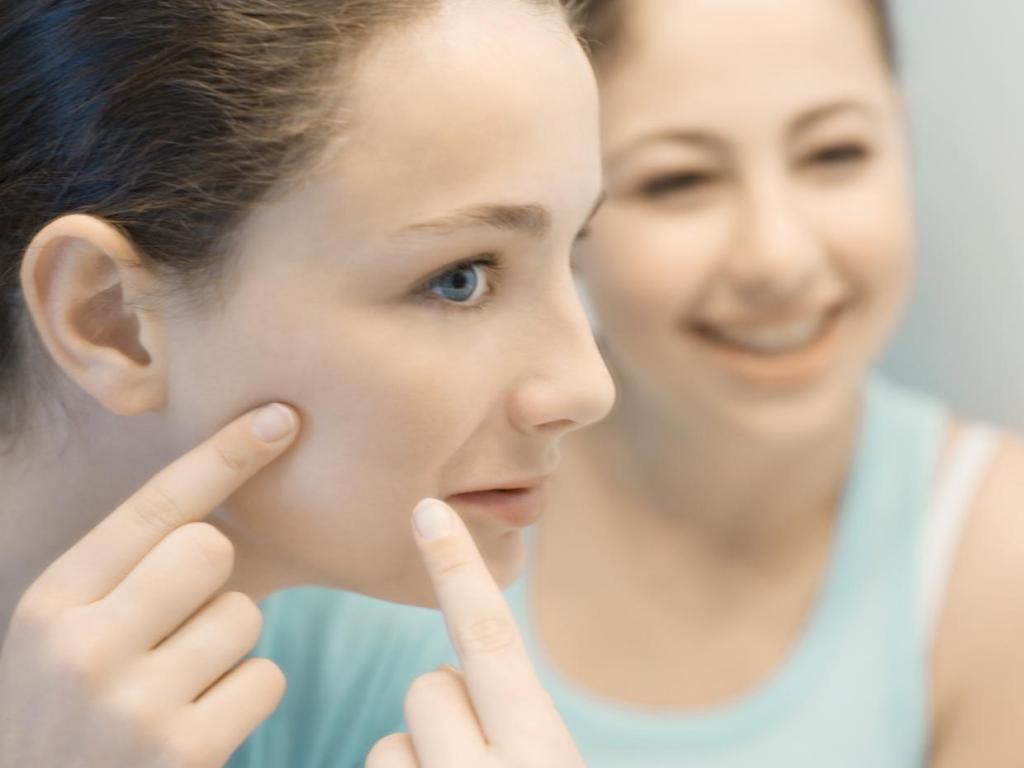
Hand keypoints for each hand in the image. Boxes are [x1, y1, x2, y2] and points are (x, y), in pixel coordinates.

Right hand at [0, 403, 299, 767]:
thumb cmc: (69, 710)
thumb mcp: (64, 631)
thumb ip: (124, 568)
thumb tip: (223, 488)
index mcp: (53, 603)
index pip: (153, 507)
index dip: (222, 456)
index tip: (279, 417)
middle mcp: (83, 648)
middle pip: (210, 549)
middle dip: (212, 578)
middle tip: (178, 622)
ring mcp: (134, 705)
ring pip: (244, 617)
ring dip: (228, 646)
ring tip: (177, 684)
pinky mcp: (184, 753)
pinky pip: (266, 678)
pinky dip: (245, 694)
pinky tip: (199, 722)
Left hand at [367, 498, 585, 767]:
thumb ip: (518, 725)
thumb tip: (454, 676)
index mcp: (541, 754)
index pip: (490, 638)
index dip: (457, 568)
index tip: (428, 510)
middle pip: (430, 686)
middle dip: (444, 710)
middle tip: (479, 762)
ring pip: (389, 743)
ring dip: (417, 762)